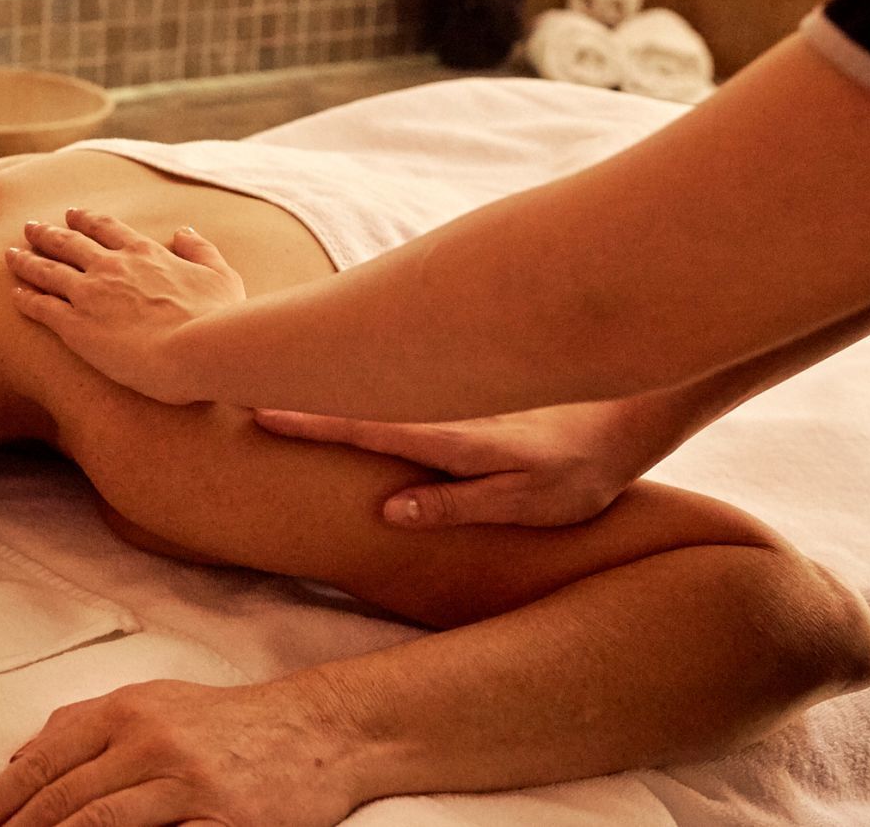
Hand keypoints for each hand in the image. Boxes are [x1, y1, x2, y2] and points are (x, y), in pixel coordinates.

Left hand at [0, 679, 362, 826]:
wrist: (319, 729)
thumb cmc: (226, 722)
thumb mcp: (151, 703)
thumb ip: (83, 726)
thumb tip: (17, 761)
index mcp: (124, 711)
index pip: (39, 764)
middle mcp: (149, 742)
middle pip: (60, 800)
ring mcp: (187, 784)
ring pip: (98, 824)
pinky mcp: (223, 822)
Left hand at [5, 209, 244, 404]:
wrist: (198, 348)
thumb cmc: (217, 317)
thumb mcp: (221, 274)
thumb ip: (201, 250)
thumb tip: (186, 233)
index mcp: (144, 252)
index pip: (106, 228)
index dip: (85, 220)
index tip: (71, 215)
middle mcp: (111, 266)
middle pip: (69, 243)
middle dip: (47, 233)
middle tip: (30, 227)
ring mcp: (90, 294)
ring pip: (48, 270)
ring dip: (27, 260)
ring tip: (11, 254)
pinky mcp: (76, 326)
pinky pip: (42, 307)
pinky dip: (26, 298)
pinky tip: (15, 294)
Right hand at [254, 394, 692, 527]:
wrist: (632, 408)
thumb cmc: (582, 466)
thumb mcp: (531, 502)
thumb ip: (460, 504)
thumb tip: (390, 511)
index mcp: (452, 434)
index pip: (367, 425)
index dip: (312, 420)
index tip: (259, 411)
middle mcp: (444, 399)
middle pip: (357, 388)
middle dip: (300, 381)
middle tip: (237, 376)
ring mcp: (451, 382)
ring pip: (377, 369)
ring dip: (326, 367)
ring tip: (268, 364)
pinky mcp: (461, 373)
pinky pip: (400, 362)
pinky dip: (362, 362)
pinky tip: (333, 357)